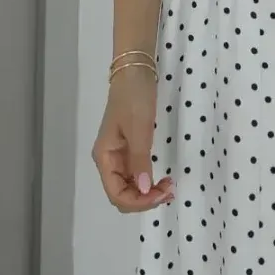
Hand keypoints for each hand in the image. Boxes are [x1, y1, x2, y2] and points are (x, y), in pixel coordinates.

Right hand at [92, 68, 174, 212]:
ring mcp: (119, 156)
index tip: (161, 195)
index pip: (116, 194)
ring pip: (130, 187)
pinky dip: (149, 182)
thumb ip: (140, 160)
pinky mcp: (130, 149)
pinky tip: (162, 179)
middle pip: (122, 194)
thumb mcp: (139, 128)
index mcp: (105, 157)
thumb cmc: (134, 98)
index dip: (138, 202)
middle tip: (169, 191)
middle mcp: (109, 160)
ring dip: (148, 193)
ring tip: (169, 187)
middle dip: (144, 200)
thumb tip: (144, 190)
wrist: (135, 72)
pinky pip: (136, 175)